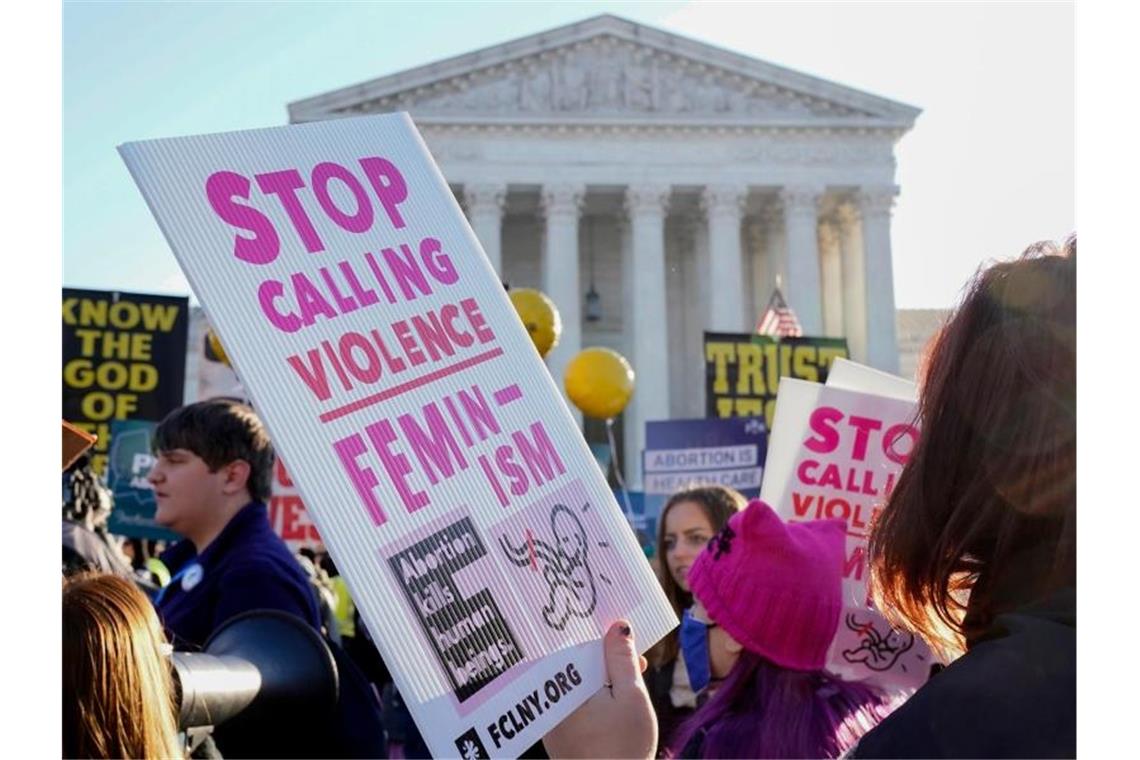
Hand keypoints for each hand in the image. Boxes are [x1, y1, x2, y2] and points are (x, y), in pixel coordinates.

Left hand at [543, 620, 656, 759]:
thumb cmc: (623, 747)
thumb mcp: (631, 696)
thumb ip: (622, 659)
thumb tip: (618, 625)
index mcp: (564, 684)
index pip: (578, 646)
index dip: (604, 639)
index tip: (626, 639)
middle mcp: (550, 699)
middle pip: (576, 664)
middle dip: (606, 660)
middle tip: (638, 664)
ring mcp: (551, 719)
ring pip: (575, 684)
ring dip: (600, 679)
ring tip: (630, 685)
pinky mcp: (557, 735)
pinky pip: (573, 704)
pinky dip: (592, 699)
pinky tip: (614, 707)